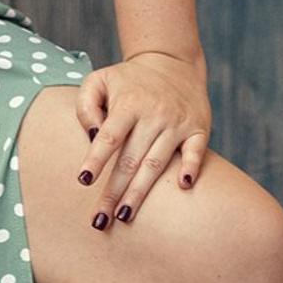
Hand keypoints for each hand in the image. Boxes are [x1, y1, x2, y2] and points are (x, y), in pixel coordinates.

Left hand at [73, 50, 209, 227]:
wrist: (172, 63)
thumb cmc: (127, 80)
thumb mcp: (99, 81)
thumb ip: (86, 106)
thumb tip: (93, 138)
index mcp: (128, 103)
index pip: (109, 136)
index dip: (96, 159)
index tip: (83, 181)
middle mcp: (153, 114)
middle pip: (131, 159)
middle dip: (114, 191)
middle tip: (99, 219)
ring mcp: (178, 123)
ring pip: (157, 163)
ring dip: (141, 192)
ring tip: (124, 215)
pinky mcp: (199, 129)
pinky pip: (195, 152)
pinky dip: (191, 168)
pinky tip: (182, 187)